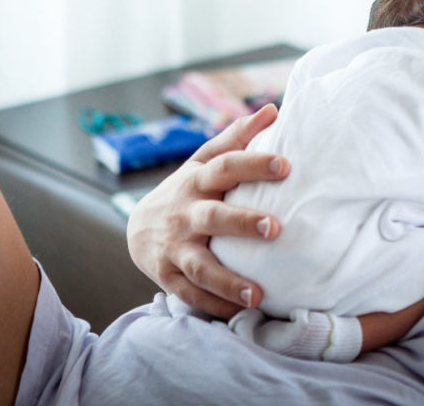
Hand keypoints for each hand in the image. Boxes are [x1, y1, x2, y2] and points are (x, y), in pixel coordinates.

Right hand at [126, 104, 288, 317]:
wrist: (138, 227)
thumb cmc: (187, 189)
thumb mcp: (203, 160)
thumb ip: (237, 137)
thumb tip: (272, 108)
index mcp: (198, 181)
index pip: (226, 167)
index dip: (254, 165)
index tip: (285, 165)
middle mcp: (185, 213)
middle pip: (213, 216)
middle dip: (242, 223)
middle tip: (275, 227)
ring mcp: (174, 248)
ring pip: (200, 266)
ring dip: (228, 281)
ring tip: (257, 294)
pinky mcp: (168, 276)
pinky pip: (191, 295)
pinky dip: (215, 306)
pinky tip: (240, 313)